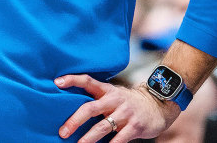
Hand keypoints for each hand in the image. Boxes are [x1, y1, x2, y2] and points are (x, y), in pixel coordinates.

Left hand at [55, 74, 180, 141]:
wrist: (159, 105)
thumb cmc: (130, 103)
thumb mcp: (115, 96)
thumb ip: (98, 100)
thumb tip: (70, 111)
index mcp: (108, 91)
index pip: (88, 81)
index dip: (73, 80)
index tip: (57, 82)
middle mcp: (115, 100)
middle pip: (91, 108)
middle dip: (75, 121)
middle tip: (62, 132)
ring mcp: (126, 113)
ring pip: (103, 126)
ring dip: (88, 138)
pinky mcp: (135, 126)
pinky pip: (119, 139)